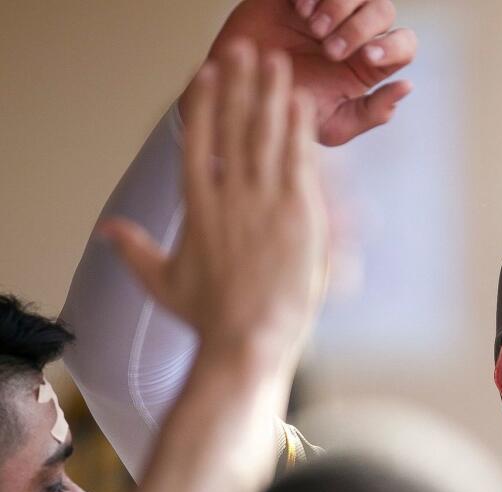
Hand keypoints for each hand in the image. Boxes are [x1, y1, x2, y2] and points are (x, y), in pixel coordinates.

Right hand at [104, 42, 327, 356]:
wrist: (248, 340)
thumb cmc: (210, 318)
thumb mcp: (162, 282)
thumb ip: (135, 250)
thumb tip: (107, 231)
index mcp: (197, 206)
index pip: (198, 141)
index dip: (204, 103)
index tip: (207, 73)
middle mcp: (229, 196)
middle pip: (234, 126)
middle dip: (240, 84)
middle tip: (244, 49)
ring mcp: (265, 202)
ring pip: (268, 136)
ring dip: (272, 95)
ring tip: (276, 63)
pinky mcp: (298, 215)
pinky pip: (298, 161)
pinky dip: (299, 130)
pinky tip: (300, 102)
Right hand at [182, 0, 416, 145]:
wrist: (239, 94)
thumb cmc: (288, 113)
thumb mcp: (333, 126)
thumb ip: (372, 112)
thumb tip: (406, 87)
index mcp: (369, 64)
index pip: (404, 44)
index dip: (394, 46)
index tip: (369, 57)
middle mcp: (355, 33)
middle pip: (383, 10)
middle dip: (360, 27)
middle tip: (330, 49)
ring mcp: (328, 10)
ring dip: (339, 5)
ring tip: (313, 27)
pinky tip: (298, 9)